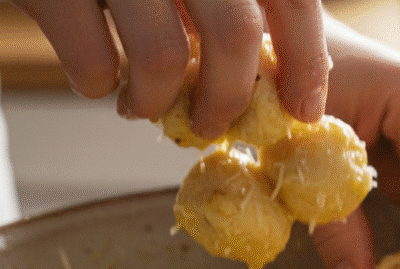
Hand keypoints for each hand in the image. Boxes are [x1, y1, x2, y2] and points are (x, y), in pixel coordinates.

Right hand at [7, 0, 329, 135]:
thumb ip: (224, 3)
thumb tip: (268, 79)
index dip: (306, 61)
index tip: (304, 111)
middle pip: (236, 38)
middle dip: (228, 100)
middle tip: (212, 126)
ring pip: (164, 60)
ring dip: (157, 103)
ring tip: (142, 105)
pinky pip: (93, 66)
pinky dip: (97, 85)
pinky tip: (96, 76)